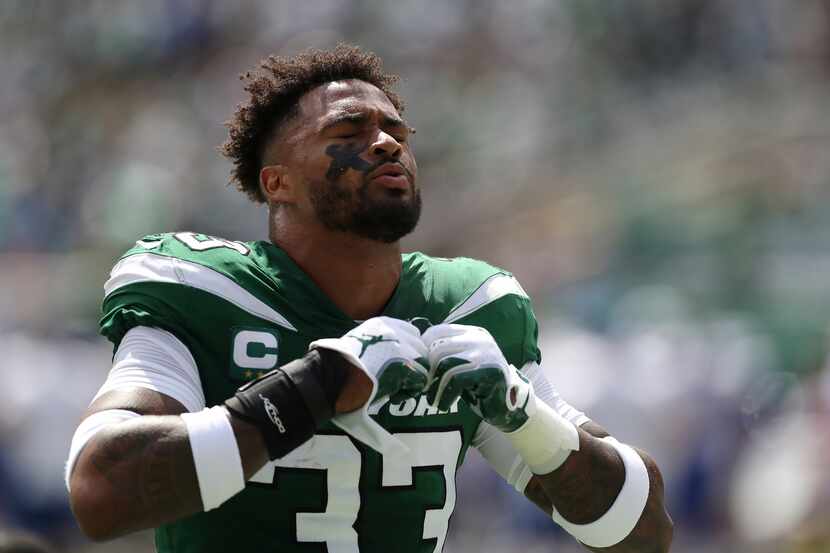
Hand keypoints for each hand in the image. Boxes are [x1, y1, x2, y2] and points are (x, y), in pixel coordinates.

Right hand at [310, 317, 428, 408]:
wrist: (332, 376)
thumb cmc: (339, 364)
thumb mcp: (360, 341)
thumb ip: (378, 343)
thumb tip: (392, 356)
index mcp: (384, 324)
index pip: (412, 332)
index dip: (410, 351)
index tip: (402, 363)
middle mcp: (397, 332)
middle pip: (421, 348)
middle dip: (413, 365)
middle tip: (400, 379)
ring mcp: (403, 349)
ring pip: (423, 365)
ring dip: (413, 379)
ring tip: (397, 389)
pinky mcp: (405, 368)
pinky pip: (420, 381)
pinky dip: (410, 391)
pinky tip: (395, 395)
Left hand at [423, 324, 533, 431]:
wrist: (507, 406)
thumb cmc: (478, 385)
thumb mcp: (460, 364)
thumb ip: (443, 354)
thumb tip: (414, 353)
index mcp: (470, 332)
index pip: (435, 332)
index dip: (422, 352)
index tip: (421, 372)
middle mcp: (479, 338)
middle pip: (437, 348)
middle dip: (427, 371)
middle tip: (425, 388)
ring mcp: (487, 353)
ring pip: (445, 362)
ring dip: (434, 386)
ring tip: (433, 400)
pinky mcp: (490, 371)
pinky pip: (457, 379)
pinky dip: (446, 394)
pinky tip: (445, 404)